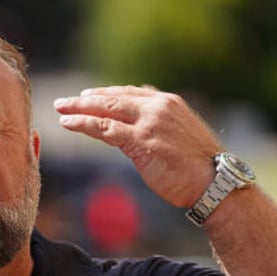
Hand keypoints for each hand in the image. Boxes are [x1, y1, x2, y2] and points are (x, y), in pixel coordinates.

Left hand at [54, 86, 219, 207]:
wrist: (215, 182)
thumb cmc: (200, 167)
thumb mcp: (180, 137)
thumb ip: (159, 127)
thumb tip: (141, 126)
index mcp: (168, 103)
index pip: (131, 93)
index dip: (106, 94)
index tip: (88, 96)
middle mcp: (158, 107)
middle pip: (114, 98)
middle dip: (86, 99)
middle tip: (64, 102)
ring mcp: (149, 122)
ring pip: (107, 110)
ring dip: (80, 109)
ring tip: (60, 110)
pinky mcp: (141, 141)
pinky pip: (105, 128)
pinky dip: (84, 124)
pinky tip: (69, 124)